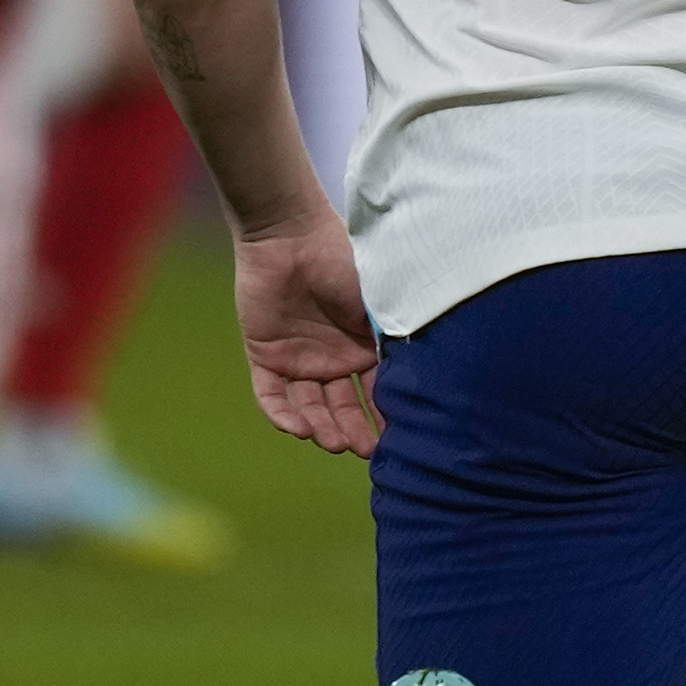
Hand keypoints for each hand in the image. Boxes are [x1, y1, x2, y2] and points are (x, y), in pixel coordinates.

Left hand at [232, 216, 383, 456]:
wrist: (291, 235)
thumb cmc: (343, 262)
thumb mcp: (378, 303)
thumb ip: (391, 339)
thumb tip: (419, 381)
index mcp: (363, 347)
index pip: (375, 392)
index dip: (383, 416)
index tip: (395, 438)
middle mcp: (333, 359)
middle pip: (343, 407)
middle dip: (353, 431)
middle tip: (363, 450)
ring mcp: (299, 359)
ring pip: (309, 406)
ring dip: (320, 428)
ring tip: (331, 442)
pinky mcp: (265, 356)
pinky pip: (271, 395)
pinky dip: (282, 415)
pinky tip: (298, 428)